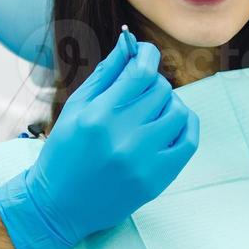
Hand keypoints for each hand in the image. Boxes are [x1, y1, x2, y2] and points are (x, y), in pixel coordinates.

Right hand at [0, 32, 198, 248]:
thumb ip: (105, 74)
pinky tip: (169, 123)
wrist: (59, 205)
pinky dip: (184, 124)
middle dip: (151, 82)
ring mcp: (143, 161)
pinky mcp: (157, 179)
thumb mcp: (76, 107)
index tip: (144, 53)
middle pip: (160, 89)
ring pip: (177, 111)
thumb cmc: (63, 152)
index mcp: (99, 116)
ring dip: (168, 103)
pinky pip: (189, 140)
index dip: (146, 54)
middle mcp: (123, 137)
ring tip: (152, 109)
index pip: (141, 71)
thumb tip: (129, 43)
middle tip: (138, 90)